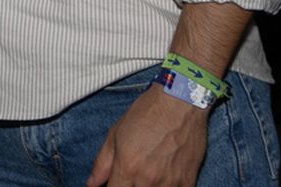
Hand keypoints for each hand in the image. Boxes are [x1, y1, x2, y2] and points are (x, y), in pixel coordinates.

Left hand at [87, 85, 208, 186]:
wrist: (180, 102)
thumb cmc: (146, 113)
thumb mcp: (115, 134)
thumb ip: (102, 163)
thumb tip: (92, 184)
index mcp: (127, 168)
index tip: (114, 183)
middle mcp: (149, 180)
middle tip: (129, 178)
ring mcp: (171, 183)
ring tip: (145, 176)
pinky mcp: (188, 182)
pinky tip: (163, 180)